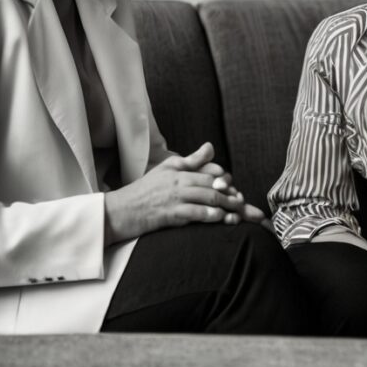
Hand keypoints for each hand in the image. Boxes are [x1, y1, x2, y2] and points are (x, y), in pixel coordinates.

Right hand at [104, 142, 264, 244]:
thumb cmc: (143, 191)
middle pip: (213, 185)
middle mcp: (179, 181)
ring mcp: (175, 197)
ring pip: (208, 199)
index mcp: (179, 170)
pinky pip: (196, 213)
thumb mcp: (166, 169)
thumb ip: (191, 160)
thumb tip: (211, 146)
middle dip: (232, 195)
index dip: (225, 181)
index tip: (236, 190)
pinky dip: (211, 216)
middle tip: (247, 204)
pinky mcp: (170, 214)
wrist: (119, 211)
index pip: (209, 171)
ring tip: (240, 214)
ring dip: (227, 206)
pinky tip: (222, 219)